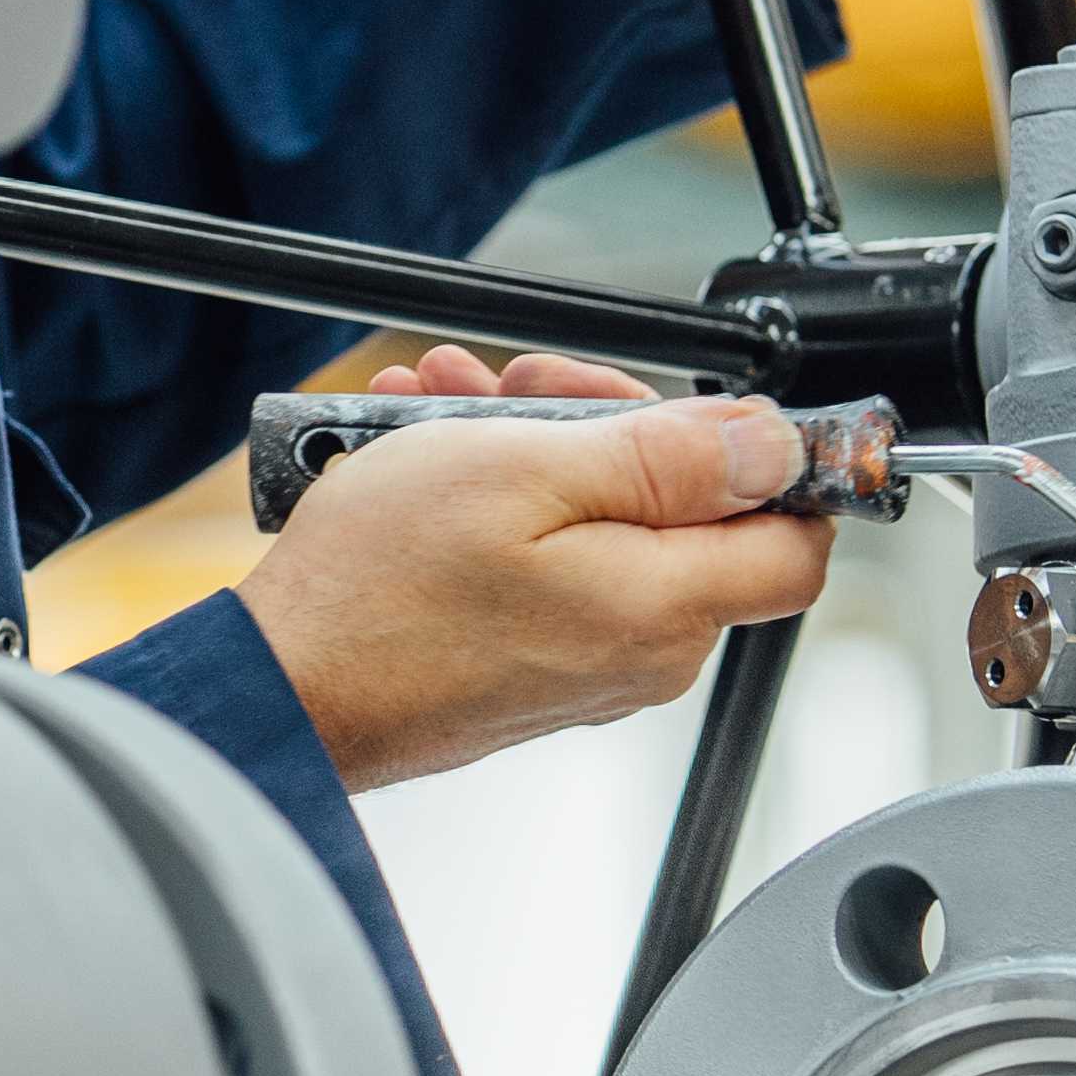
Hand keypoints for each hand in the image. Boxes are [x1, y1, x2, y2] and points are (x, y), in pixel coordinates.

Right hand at [234, 346, 836, 795]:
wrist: (278, 689)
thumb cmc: (380, 589)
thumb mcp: (528, 472)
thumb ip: (669, 457)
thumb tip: (773, 445)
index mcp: (664, 608)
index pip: (796, 540)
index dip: (766, 460)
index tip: (698, 407)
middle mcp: (640, 655)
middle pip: (684, 515)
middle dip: (607, 425)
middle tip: (523, 386)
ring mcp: (582, 671)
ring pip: (603, 529)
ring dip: (536, 451)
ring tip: (448, 406)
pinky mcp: (525, 675)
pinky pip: (550, 568)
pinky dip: (504, 504)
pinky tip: (431, 458)